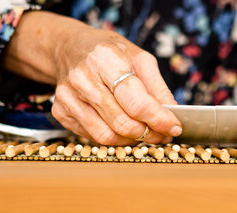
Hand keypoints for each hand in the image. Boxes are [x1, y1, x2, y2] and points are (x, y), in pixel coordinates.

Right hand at [5, 12, 181, 144]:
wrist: (70, 48)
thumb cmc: (108, 52)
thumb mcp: (139, 58)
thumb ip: (158, 87)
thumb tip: (173, 113)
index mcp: (105, 59)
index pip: (136, 102)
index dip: (159, 120)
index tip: (175, 128)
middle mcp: (82, 79)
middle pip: (123, 123)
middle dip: (149, 134)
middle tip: (163, 134)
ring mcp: (68, 98)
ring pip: (107, 136)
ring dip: (132, 140)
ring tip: (146, 133)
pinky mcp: (61, 112)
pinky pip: (94, 137)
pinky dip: (114, 138)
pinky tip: (123, 128)